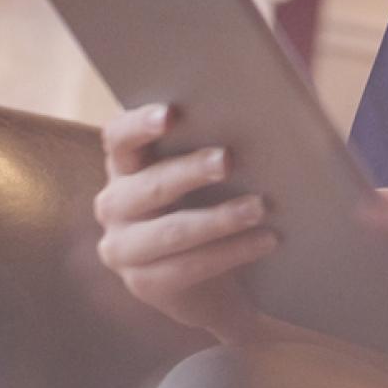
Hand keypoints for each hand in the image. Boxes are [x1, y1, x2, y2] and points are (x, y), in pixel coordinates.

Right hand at [93, 103, 273, 340]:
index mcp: (126, 166)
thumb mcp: (211, 174)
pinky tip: (266, 240)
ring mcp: (123, 248)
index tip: (170, 114)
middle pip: (150, 184)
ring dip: (219, 219)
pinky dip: (231, 251)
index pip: (118, 138)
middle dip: (190, 171)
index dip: (139, 125)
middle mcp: (114, 204)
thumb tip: (272, 104)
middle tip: (228, 159)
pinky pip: (189, 266)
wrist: (215, 282)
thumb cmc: (216, 204)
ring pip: (172, 231)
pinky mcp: (145, 283)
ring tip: (260, 207)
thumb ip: (223, 139)